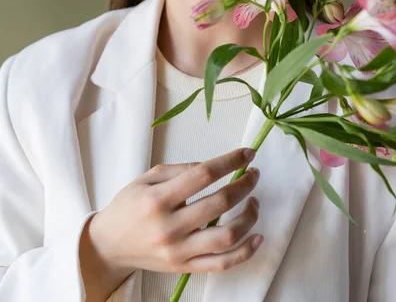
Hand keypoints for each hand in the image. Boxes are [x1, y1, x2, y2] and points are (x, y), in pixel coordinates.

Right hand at [89, 147, 262, 273]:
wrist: (109, 245)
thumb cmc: (129, 206)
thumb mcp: (146, 178)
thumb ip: (179, 170)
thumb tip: (213, 167)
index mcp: (158, 199)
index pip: (203, 175)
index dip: (230, 161)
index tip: (248, 153)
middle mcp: (170, 226)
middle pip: (219, 203)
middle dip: (244, 185)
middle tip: (254, 174)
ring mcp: (179, 251)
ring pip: (226, 237)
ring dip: (249, 217)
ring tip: (254, 202)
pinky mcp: (185, 268)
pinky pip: (222, 264)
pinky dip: (245, 252)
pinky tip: (258, 236)